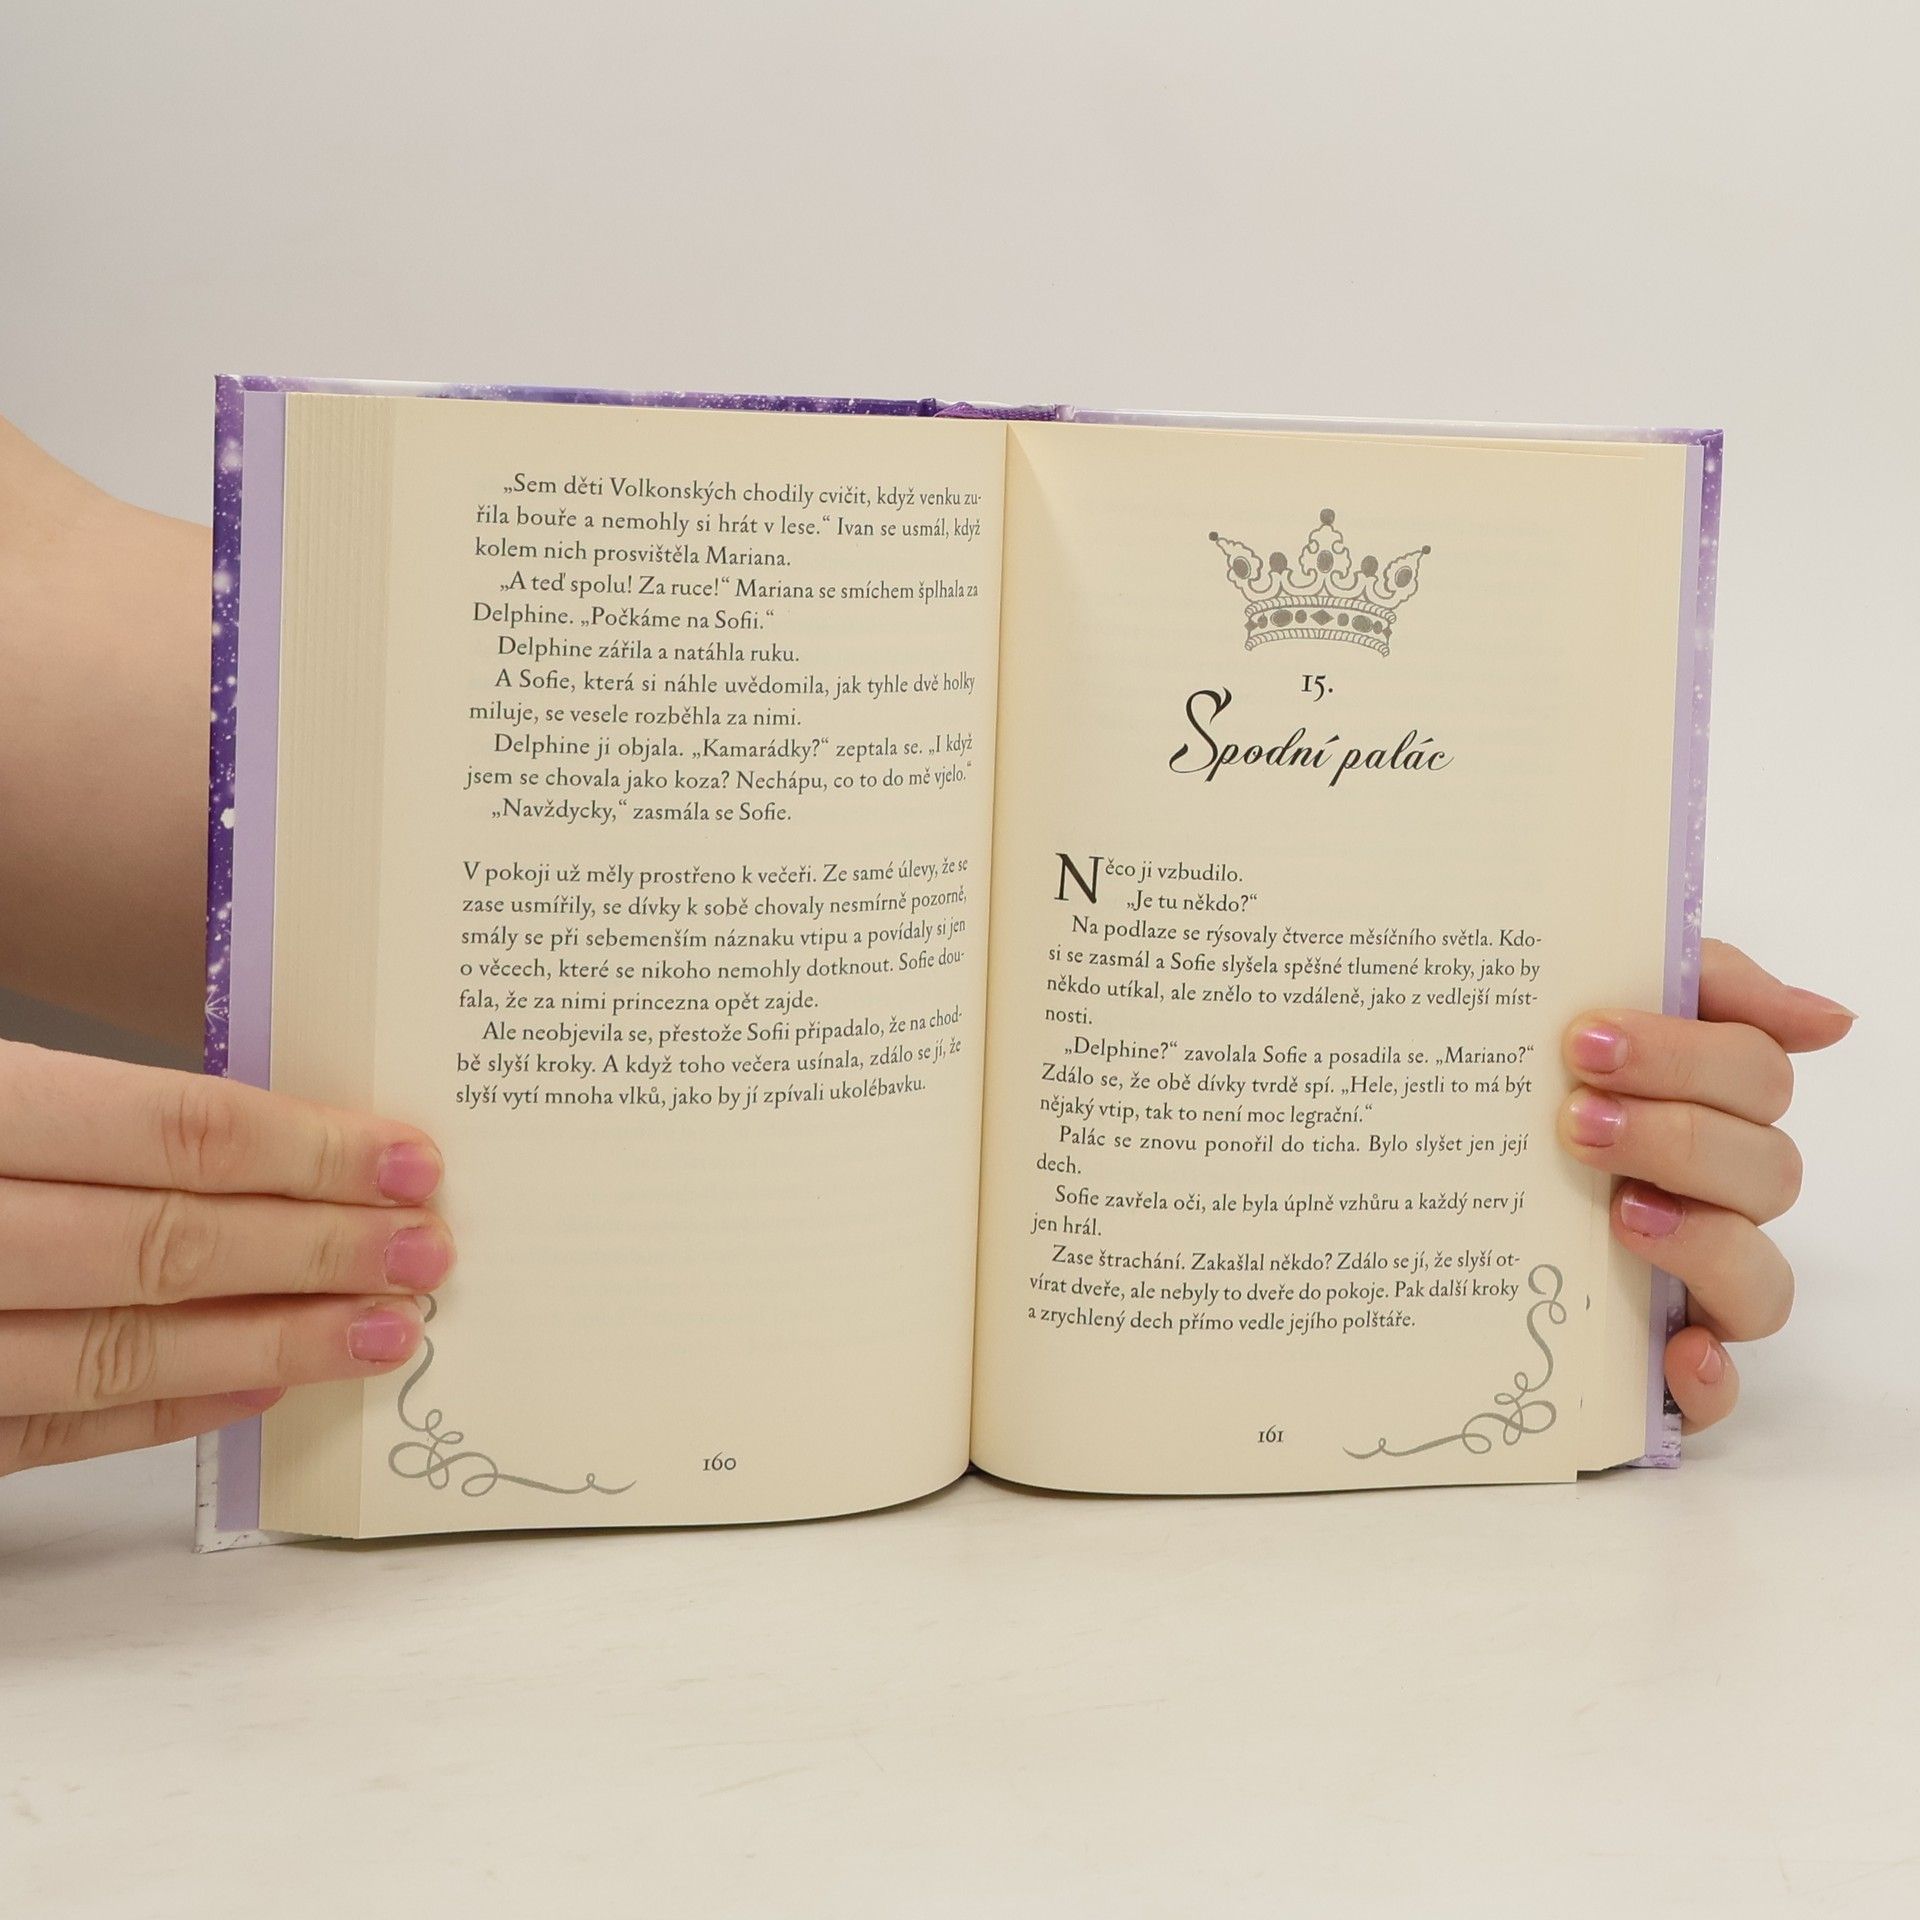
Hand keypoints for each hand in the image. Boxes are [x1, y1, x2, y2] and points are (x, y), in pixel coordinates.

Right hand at [0, 1040, 453, 1475]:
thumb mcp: (3, 1082)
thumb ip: (117, 1111)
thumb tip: (291, 1136)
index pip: (178, 1133)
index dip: (312, 1152)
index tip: (412, 1165)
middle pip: (168, 1244)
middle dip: (320, 1251)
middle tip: (424, 1254)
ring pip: (121, 1353)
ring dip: (274, 1342)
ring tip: (384, 1330)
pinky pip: (57, 1431)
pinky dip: (168, 1409)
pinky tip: (265, 1388)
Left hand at [1558, 939, 1852, 1432]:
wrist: (1410, 1173)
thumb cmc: (1524, 1083)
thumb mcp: (1587, 998)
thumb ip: (1701, 980)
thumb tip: (1828, 1019)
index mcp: (1709, 1107)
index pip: (1755, 1074)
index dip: (1685, 1056)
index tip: (1584, 1041)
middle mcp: (1716, 1198)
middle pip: (1767, 1170)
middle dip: (1679, 1137)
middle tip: (1575, 1120)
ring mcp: (1694, 1284)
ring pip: (1762, 1282)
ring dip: (1702, 1241)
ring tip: (1617, 1212)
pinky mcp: (1654, 1366)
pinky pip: (1716, 1393)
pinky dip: (1708, 1381)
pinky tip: (1674, 1352)